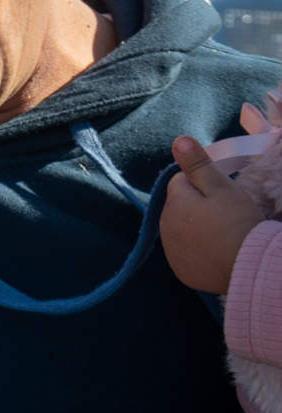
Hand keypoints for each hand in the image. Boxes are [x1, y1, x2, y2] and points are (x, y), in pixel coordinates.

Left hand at [162, 134, 265, 293]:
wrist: (248, 264)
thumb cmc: (237, 221)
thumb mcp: (221, 186)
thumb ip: (198, 164)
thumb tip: (178, 141)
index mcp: (173, 203)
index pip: (181, 182)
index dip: (203, 183)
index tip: (222, 194)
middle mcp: (165, 228)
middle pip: (181, 207)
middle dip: (199, 207)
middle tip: (226, 215)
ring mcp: (172, 252)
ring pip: (183, 230)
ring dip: (198, 229)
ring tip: (224, 233)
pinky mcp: (182, 271)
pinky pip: (188, 254)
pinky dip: (199, 251)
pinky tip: (218, 252)